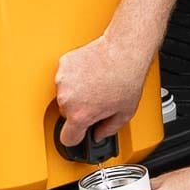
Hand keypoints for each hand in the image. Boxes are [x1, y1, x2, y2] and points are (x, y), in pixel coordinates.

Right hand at [55, 32, 149, 148]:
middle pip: (66, 114)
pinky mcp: (63, 64)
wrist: (124, 51)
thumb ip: (108, 130)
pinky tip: (90, 74)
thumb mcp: (124, 113)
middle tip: (96, 101)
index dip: (76, 138)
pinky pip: (65, 77)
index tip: (79, 134)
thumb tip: (100, 134)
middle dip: (79, 111)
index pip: (67, 138)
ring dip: (76, 93)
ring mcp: (63, 80)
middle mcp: (67, 99)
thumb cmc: (126, 79)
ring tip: (95, 84)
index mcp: (80, 115)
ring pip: (65, 95)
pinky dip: (74, 77)